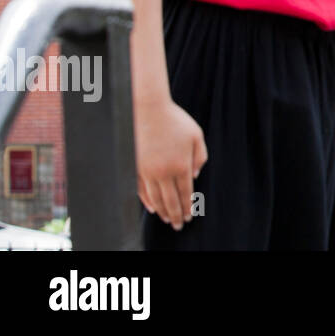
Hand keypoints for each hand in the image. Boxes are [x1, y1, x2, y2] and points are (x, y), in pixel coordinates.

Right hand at [134, 95, 206, 230]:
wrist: (148, 109)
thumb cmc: (175, 120)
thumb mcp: (196, 135)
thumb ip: (200, 156)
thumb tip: (195, 175)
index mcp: (181, 165)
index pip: (186, 193)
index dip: (187, 207)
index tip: (189, 217)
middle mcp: (163, 172)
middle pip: (170, 200)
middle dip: (175, 215)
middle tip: (179, 226)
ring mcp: (147, 172)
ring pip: (155, 198)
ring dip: (162, 211)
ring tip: (168, 219)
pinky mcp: (134, 168)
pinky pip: (140, 191)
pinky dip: (147, 201)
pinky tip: (152, 208)